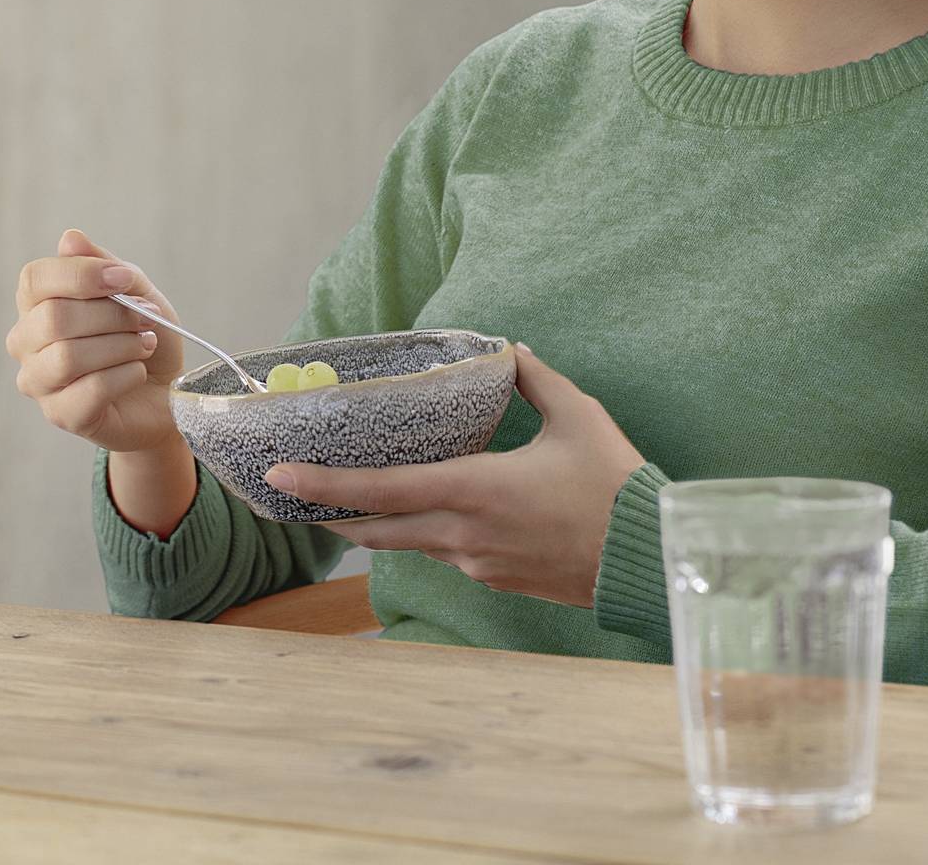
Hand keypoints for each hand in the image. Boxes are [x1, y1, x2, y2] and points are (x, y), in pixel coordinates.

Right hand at [7, 228, 185, 455]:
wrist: (164, 391)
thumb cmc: (142, 336)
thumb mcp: (134, 291)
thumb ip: (103, 265)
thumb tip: (70, 239)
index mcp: (36, 304)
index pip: (35, 279)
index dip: (80, 275)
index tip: (124, 280)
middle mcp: (26, 342)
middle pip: (54, 318)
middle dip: (112, 314)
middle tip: (146, 317)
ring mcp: (38, 382)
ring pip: (67, 356)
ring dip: (120, 345)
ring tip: (145, 344)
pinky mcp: (61, 415)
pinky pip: (90, 389)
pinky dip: (125, 375)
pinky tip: (137, 372)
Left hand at [263, 344, 645, 606]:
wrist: (648, 559)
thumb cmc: (614, 485)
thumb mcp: (577, 417)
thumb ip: (535, 380)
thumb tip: (509, 349)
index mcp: (476, 490)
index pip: (382, 490)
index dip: (325, 485)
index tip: (280, 475)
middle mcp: (464, 534)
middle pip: (377, 528)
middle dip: (331, 509)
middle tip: (290, 490)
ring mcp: (477, 563)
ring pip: (409, 542)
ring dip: (377, 521)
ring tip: (347, 496)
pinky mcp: (494, 579)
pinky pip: (445, 552)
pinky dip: (423, 531)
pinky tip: (428, 510)